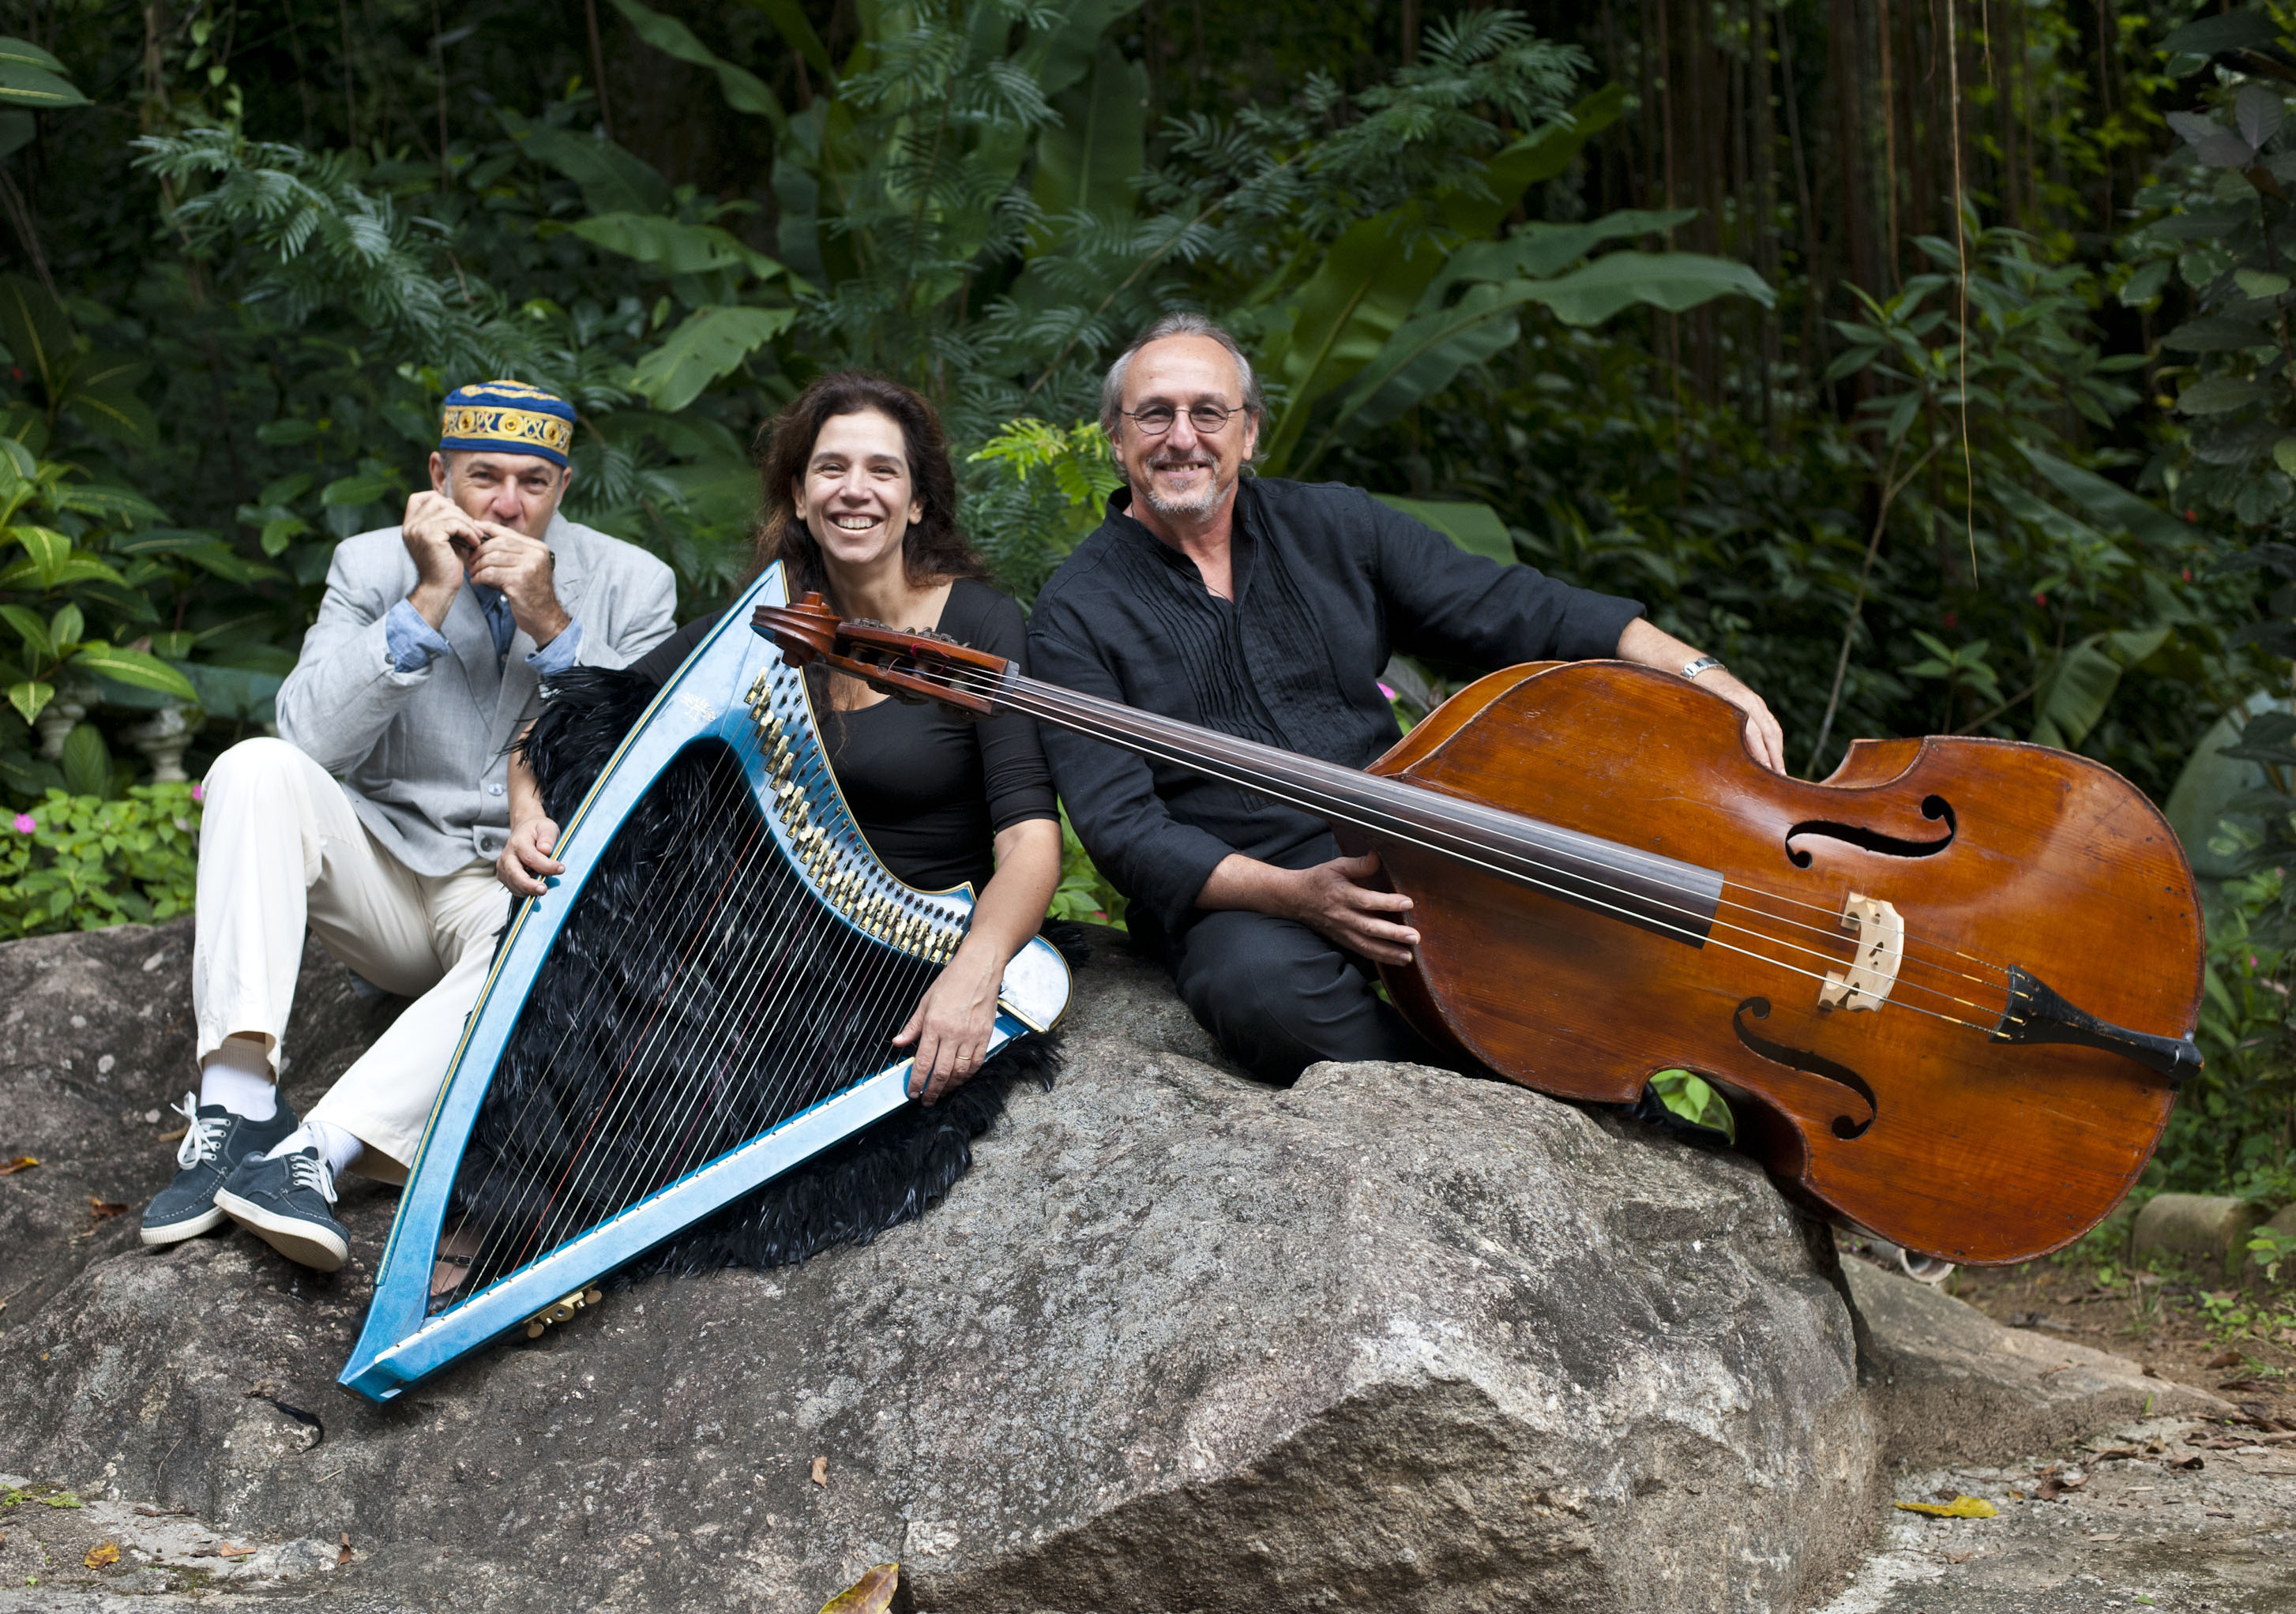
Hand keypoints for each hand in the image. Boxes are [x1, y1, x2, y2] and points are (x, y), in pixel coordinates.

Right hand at [400, 490, 481, 625]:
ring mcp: (417, 529)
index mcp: (410, 525)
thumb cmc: (445, 565)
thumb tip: (450, 500)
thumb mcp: (443, 537)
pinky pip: (454, 523)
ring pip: (448, 510)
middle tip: (473, 529)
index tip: (456, 516)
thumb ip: (443, 520)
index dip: (439, 500)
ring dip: (467, 522)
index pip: (419, 497)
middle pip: (437, 500)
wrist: (439, 589)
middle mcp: (410, 525)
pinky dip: (468, 531)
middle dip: (459, 512)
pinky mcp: (429, 536)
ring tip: (477, 536)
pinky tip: (474, 542)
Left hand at [463, 526, 570, 648]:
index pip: (508, 533)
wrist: (545, 617)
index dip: (488, 529)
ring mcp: (529, 568)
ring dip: (478, 565)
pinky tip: (476, 581)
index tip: (474, 528)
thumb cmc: (531, 593)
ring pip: (492, 557)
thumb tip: (486, 539)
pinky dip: (479, 577)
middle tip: (470, 561)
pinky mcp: (519, 582)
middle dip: (479, 551)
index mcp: (538, 548)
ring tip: (473, 573)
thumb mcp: (527, 568)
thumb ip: (513, 553)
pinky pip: (490, 573)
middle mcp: (535, 555)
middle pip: (498, 543)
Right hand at [497, 815, 563, 896]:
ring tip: (544, 887)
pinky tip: (536, 885)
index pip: (530, 857)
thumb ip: (547, 838)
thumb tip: (546, 850)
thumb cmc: (537, 830)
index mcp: (518, 842)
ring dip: (529, 890)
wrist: (525, 832)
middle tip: (543, 890)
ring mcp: (503, 868)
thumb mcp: (547, 827)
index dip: (546, 866)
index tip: (560, 869)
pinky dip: (526, 891)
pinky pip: (515, 889)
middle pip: (514, 874)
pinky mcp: (505, 877)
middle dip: (529, 885)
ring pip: (514, 885)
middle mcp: (507, 856)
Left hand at [894, 943, 1003, 1102]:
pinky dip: (968, 1075)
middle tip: (927, 1101)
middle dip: (932, 1091)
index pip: (923, 1062)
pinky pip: (977, 1063)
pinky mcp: (985, 1036)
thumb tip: (898, 1043)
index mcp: (934, 1025)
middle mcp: (952, 1033)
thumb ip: (912, 1026)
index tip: (912, 1093)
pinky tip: (961, 1079)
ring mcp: (971, 1036)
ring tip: (942, 1092)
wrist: (978, 969)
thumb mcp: (925, 1002)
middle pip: (941, 1072)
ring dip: (950, 1087)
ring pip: (960, 1072)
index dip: (917, 1082)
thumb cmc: (951, 982)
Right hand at [1279, 852, 1418, 965]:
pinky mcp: (1342, 940)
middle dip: (1392, 934)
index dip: (1387, 903)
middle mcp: (1341, 916)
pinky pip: (1361, 951)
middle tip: (1414, 937)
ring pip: (1366, 945)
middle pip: (1369, 927)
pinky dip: (1379, 957)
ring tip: (1408, 956)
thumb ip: (1359, 864)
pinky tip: (1396, 960)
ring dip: (1388, 952)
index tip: (1408, 903)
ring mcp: (1341, 931)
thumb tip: (1378, 857)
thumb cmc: (1319, 880)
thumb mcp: (1336, 866)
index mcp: (1341, 895)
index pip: (1366, 901)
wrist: (1295, 898)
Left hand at [1700, 670, 1786, 773]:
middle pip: (1770, 732)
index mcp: (1737, 705)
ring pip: (1774, 729)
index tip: (1766, 770)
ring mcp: (1757, 702)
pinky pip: (1772, 723)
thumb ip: (1716, 730)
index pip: (1754, 733)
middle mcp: (1751, 702)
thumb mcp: (1704, 712)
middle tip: (1779, 775)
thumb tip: (1726, 757)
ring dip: (1778, 750)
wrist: (1703, 672)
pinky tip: (1776, 753)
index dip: (1761, 752)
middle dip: (1776, 755)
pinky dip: (1775, 740)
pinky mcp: (1759, 703)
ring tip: (1780, 769)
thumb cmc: (1699, 696)